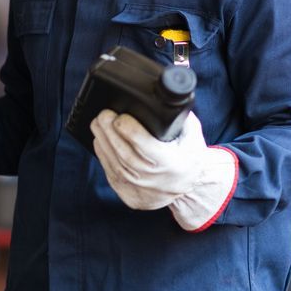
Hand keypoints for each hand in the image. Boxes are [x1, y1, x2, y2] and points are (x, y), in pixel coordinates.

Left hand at [91, 110, 237, 230]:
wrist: (188, 189)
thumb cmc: (189, 157)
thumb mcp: (193, 135)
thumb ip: (180, 116)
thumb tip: (165, 94)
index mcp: (173, 163)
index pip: (145, 147)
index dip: (130, 130)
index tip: (120, 116)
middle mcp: (155, 180)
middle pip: (125, 154)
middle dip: (109, 132)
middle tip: (103, 114)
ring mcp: (140, 190)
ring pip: (114, 164)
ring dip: (102, 141)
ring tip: (97, 123)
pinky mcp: (129, 196)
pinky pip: (110, 173)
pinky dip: (102, 155)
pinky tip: (100, 141)